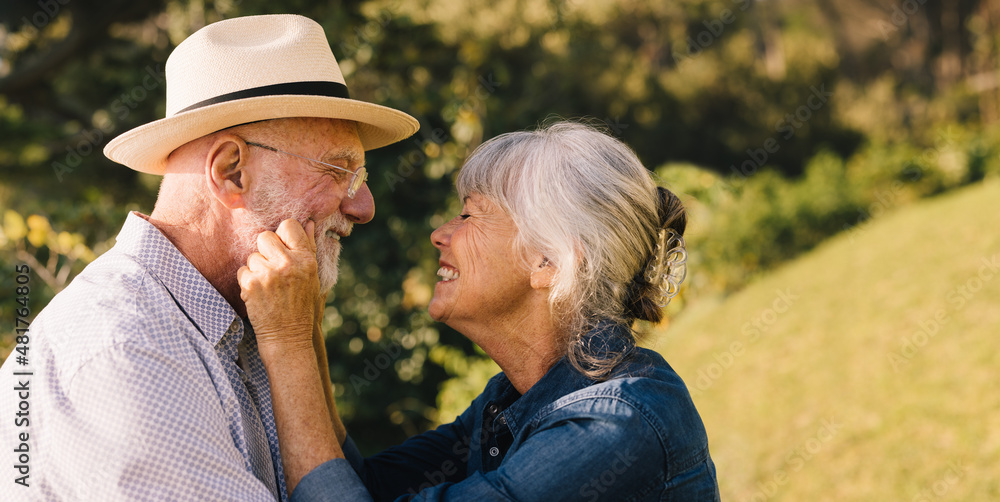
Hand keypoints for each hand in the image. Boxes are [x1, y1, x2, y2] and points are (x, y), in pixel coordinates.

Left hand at [238, 219, 317, 351]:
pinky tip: (259, 293)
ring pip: (252, 255)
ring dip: (256, 268)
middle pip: (265, 237)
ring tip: (268, 286)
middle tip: (273, 268)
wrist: (287, 336)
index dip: (282, 235)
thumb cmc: (301, 305)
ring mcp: (268, 274)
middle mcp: (287, 264)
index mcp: (306, 259)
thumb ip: (308, 248)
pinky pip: (242, 270)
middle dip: (265, 250)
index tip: (282, 247)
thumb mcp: (312, 276)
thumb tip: (309, 222)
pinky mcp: (250, 285)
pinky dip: (247, 281)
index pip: (288, 226)